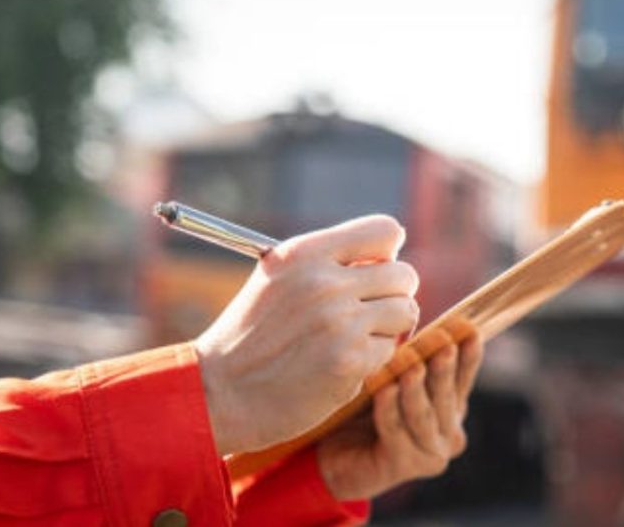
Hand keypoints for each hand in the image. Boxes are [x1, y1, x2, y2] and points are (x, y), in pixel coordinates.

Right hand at [193, 215, 420, 455]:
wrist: (218, 392)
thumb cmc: (253, 334)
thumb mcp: (279, 277)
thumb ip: (330, 261)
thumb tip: (393, 251)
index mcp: (305, 253)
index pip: (385, 231)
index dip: (388, 253)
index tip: (376, 270)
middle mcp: (324, 282)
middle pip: (404, 274)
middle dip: (393, 294)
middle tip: (369, 312)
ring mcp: (339, 322)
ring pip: (405, 311)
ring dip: (388, 327)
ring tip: (354, 338)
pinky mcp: (349, 361)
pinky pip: (390, 348)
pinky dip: (373, 358)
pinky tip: (340, 364)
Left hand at [317, 333, 484, 499]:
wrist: (330, 455)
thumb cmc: (363, 409)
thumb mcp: (391, 376)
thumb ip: (410, 357)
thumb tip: (414, 316)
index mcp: (452, 407)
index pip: (465, 376)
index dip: (468, 353)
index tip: (467, 328)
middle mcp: (449, 433)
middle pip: (446, 395)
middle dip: (443, 366)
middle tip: (441, 340)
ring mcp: (429, 453)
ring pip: (423, 415)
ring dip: (416, 387)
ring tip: (410, 363)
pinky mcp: (403, 467)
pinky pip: (394, 431)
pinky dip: (388, 409)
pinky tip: (384, 389)